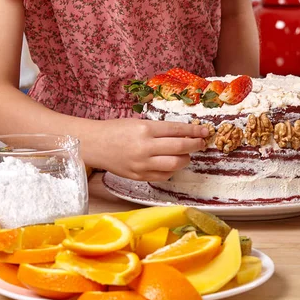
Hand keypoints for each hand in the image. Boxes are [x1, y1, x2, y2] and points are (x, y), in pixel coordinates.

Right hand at [90, 119, 209, 180]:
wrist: (94, 144)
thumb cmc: (117, 130)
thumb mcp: (139, 123)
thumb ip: (160, 130)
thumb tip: (185, 134)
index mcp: (145, 129)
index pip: (178, 130)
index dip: (194, 131)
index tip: (205, 131)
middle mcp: (145, 147)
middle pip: (180, 148)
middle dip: (195, 145)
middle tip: (201, 143)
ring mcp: (142, 164)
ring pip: (175, 164)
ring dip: (186, 159)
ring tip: (186, 155)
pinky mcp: (138, 176)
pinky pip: (163, 176)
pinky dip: (172, 170)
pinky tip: (172, 164)